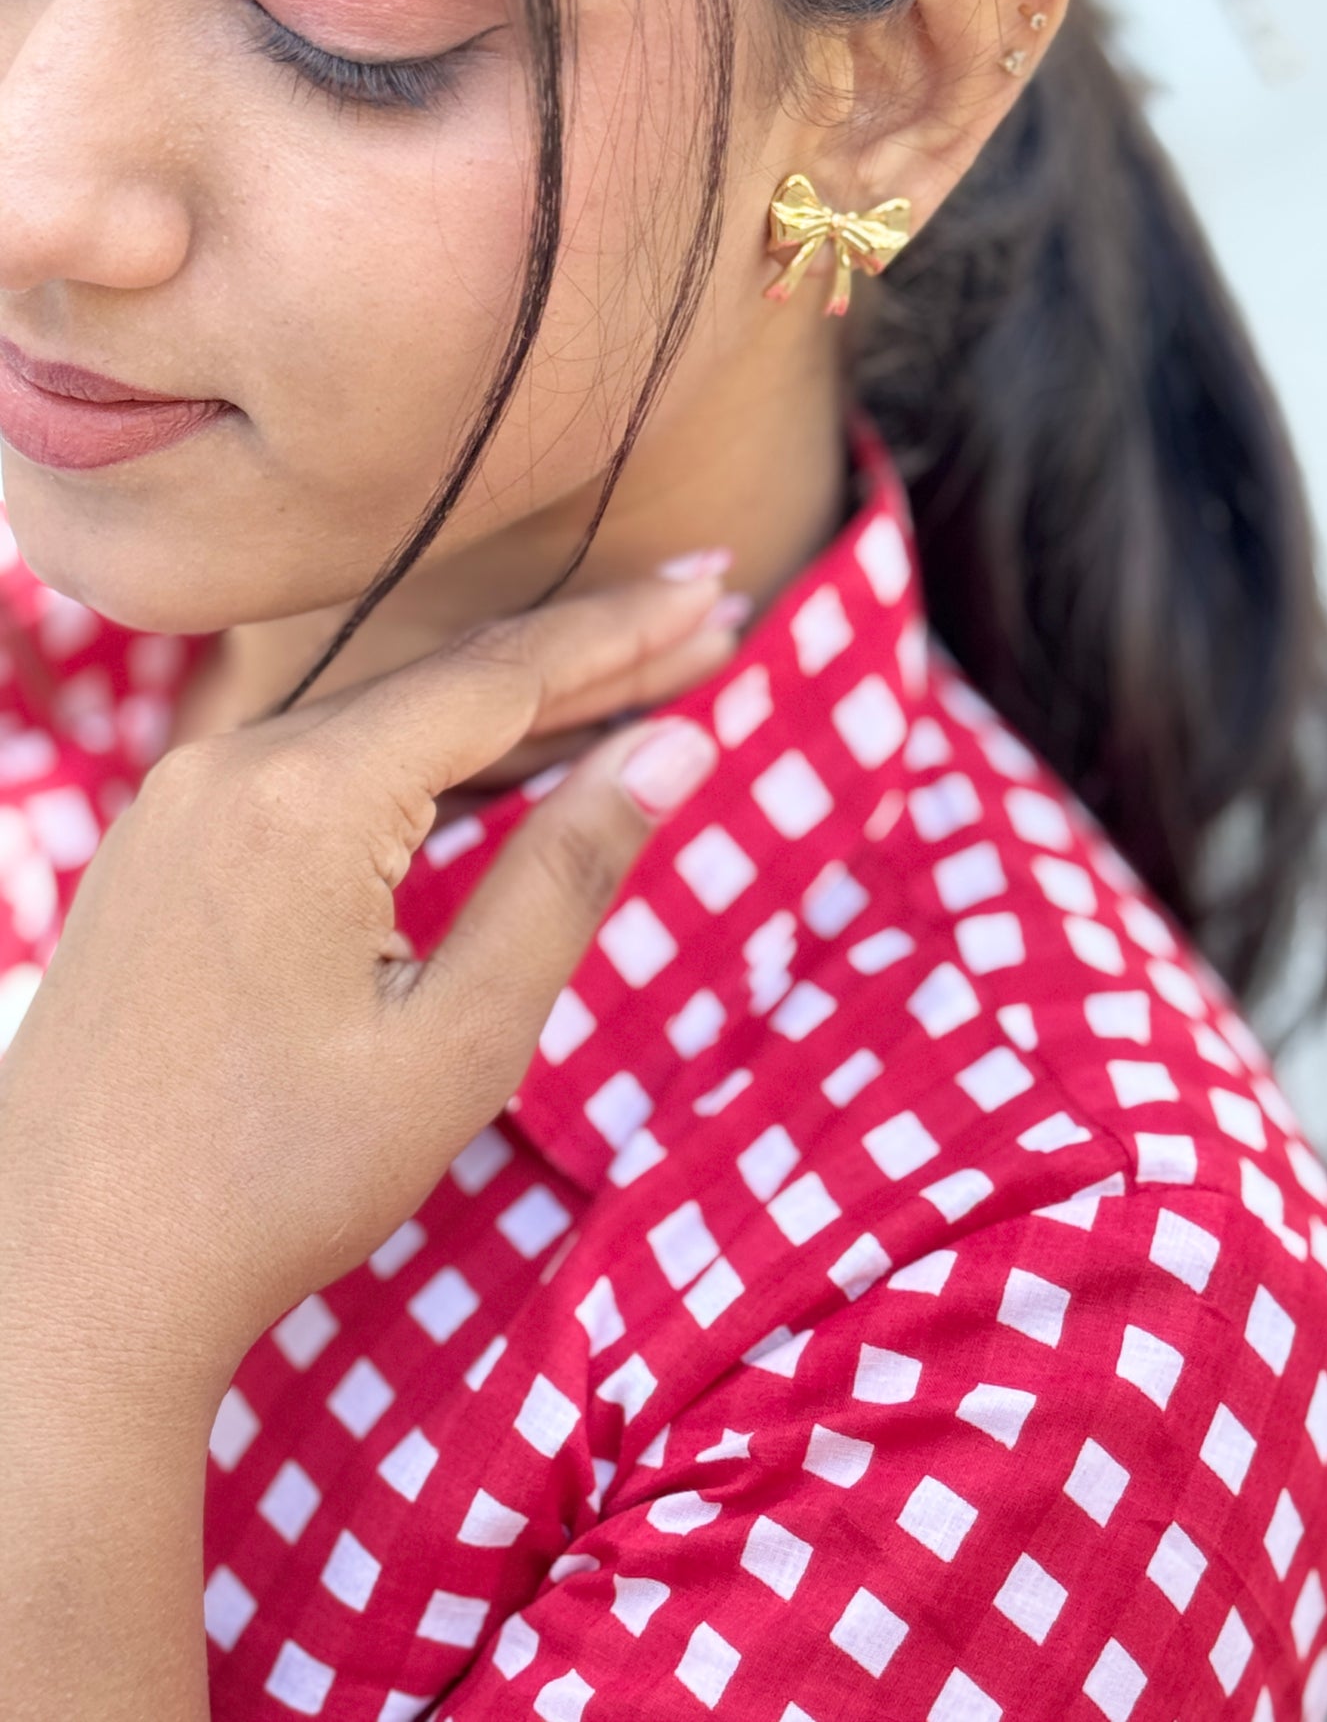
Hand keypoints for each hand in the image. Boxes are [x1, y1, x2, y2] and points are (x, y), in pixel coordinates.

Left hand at [0, 563, 734, 1397]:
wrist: (69, 1276)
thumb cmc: (276, 1178)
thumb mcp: (459, 1039)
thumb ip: (566, 876)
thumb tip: (672, 749)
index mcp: (305, 799)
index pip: (503, 677)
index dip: (624, 634)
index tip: (716, 591)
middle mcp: (228, 765)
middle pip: (443, 683)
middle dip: (586, 656)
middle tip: (706, 619)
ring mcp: (180, 800)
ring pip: (378, 720)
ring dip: (505, 708)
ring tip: (628, 691)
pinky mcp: (162, 844)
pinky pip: (315, 764)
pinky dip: (418, 758)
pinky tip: (487, 763)